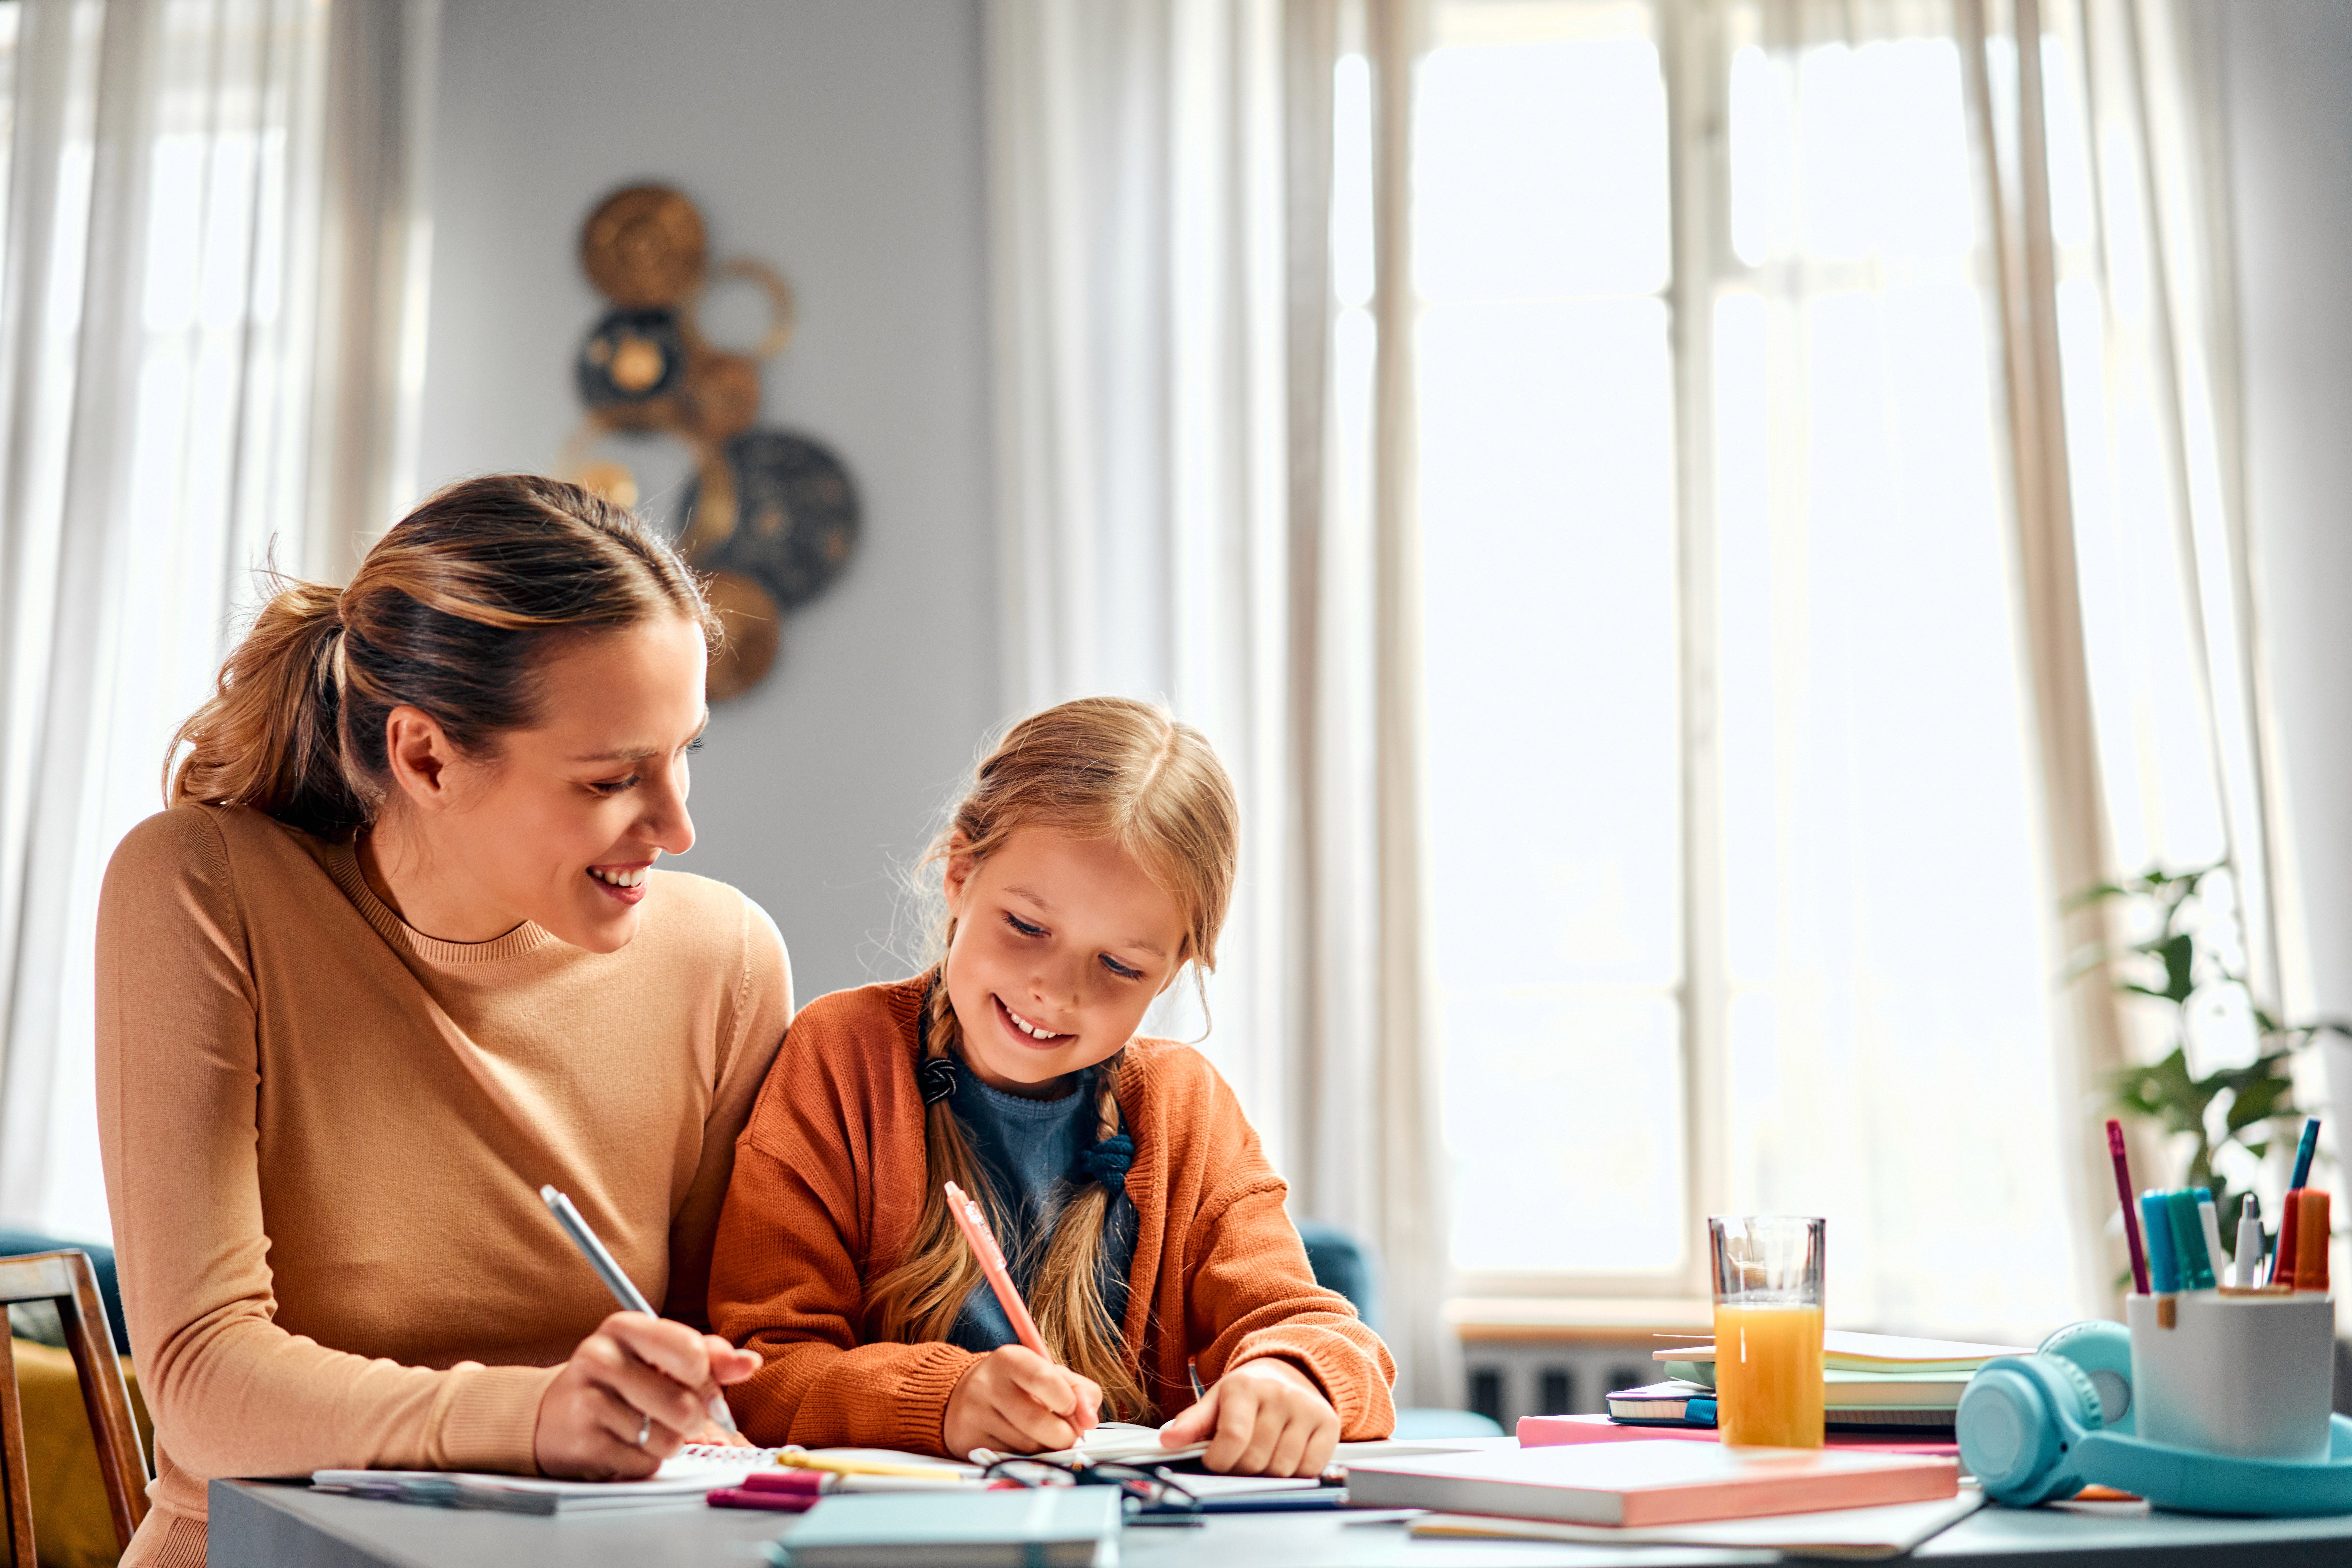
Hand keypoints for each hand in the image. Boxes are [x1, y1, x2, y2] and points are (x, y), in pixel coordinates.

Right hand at [533, 1311, 760, 1478]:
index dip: (709, 1378)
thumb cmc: (620, 1381)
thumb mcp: (659, 1355)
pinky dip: (645, 1461)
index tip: (703, 1384)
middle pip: (684, 1404)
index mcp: (625, 1327)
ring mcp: (588, 1401)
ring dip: (668, 1442)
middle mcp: (601, 1357)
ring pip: (667, 1439)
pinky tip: (626, 1444)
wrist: (555, 1415)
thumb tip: (750, 1363)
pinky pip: (643, 1463)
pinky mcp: (583, 1443)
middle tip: (680, 1414)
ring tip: (647, 1428)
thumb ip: (709, 1356)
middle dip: (694, 1418)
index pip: (692, 1352)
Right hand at [942, 1346, 1102, 1458]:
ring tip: (1042, 1435)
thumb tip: (1089, 1420)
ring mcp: (974, 1415)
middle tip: (1067, 1433)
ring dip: (1045, 1448)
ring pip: (1026, 1447)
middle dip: (1064, 1435)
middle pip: (1038, 1422)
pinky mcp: (968, 1441)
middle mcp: (987, 1384)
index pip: (1044, 1379)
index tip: (1072, 1408)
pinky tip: (1021, 1444)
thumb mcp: (1050, 1374)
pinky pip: (1010, 1460)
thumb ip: (1080, 1391)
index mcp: (1010, 1359)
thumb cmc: (1017, 1385)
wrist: (962, 1394)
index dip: (1068, 1401)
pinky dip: (1025, 1458)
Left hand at [1159, 1358, 1338, 1476]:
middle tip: (1238, 1459)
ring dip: (1267, 1473)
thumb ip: (1191, 1423)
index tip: (1214, 1460)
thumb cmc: (1248, 1393)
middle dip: (1241, 1469)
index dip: (1219, 1461)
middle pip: (1255, 1459)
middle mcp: (1279, 1394)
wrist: (1290, 1372)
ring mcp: (1306, 1408)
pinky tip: (1285, 1455)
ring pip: (1282, 1468)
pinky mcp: (1329, 1423)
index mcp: (1244, 1387)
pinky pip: (1310, 1468)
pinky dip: (1295, 1472)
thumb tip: (1167, 1441)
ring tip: (1261, 1454)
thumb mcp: (1216, 1401)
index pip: (1232, 1439)